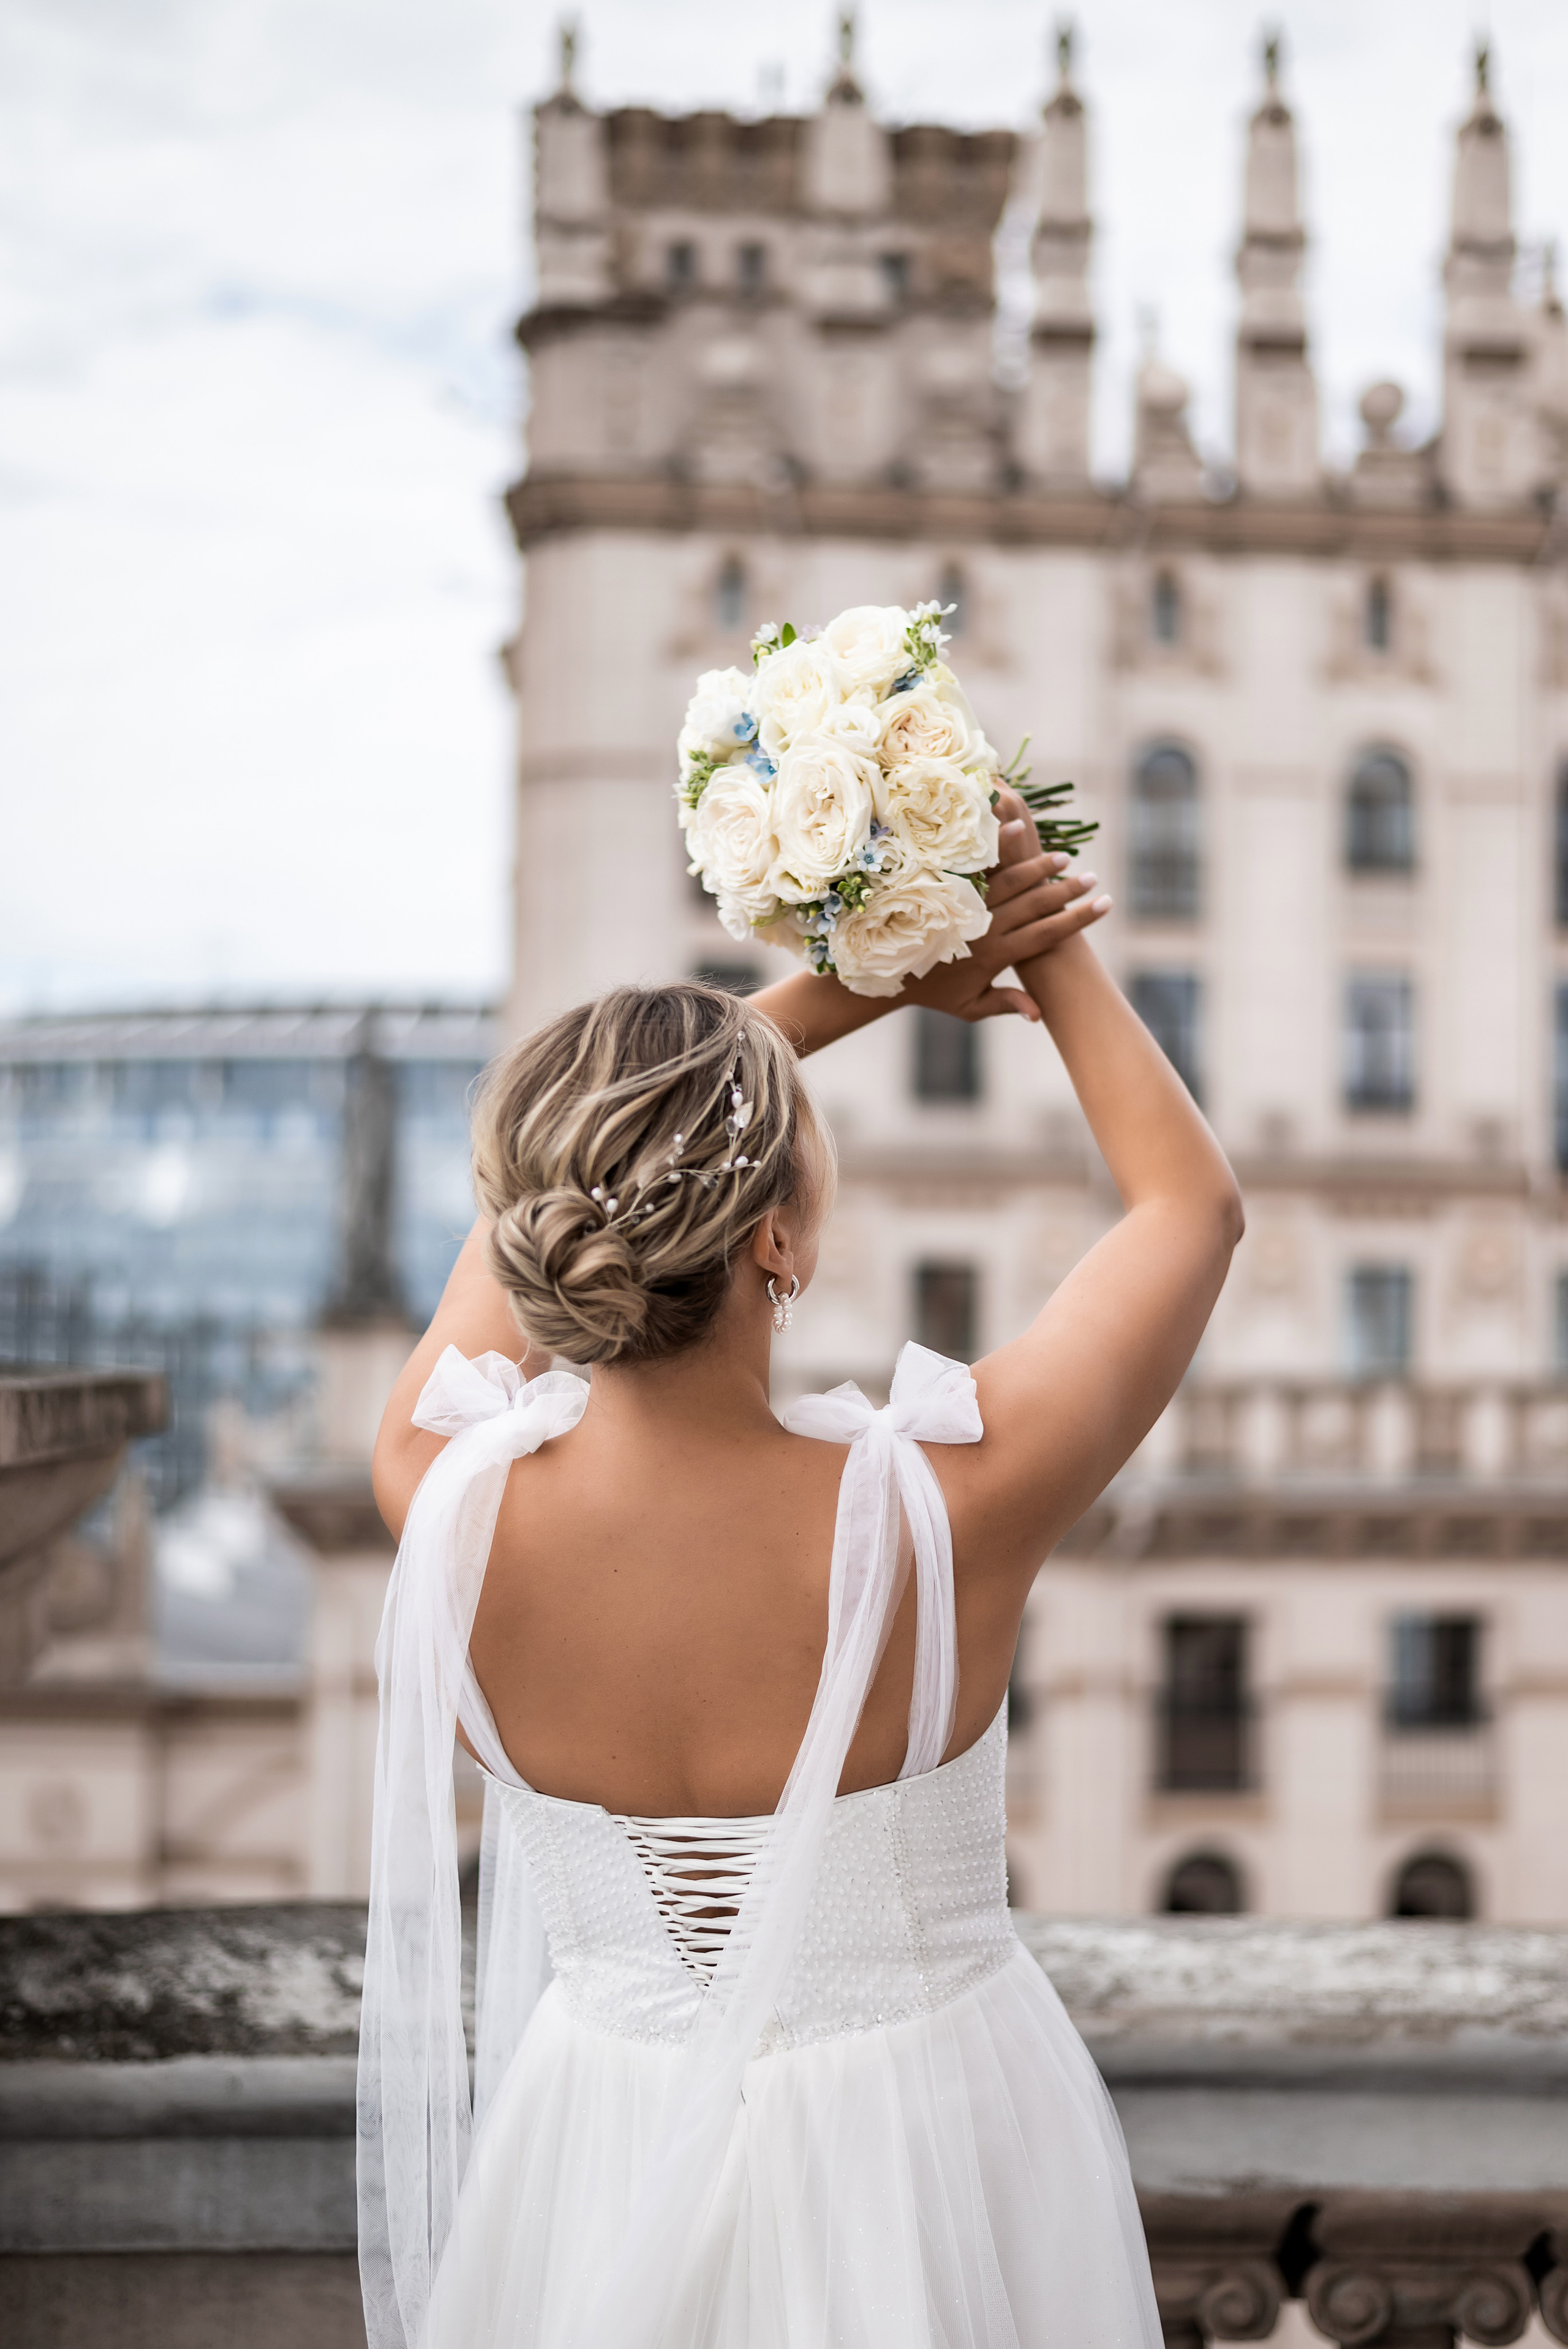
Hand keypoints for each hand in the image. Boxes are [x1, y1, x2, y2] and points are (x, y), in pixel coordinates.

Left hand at [901, 786, 1111, 1024]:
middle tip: (1092, 877)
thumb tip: (1040, 1013)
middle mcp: (983, 929)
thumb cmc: (933, 993)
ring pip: (1008, 882)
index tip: (1106, 904)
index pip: (1047, 935)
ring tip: (1063, 858)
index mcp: (996, 956)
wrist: (884, 975)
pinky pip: (974, 864)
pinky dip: (995, 845)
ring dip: (1037, 869)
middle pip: (1034, 905)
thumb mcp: (970, 1007)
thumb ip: (1006, 1004)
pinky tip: (1014, 826)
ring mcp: (964, 906)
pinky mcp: (946, 888)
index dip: (1078, 919)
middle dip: (1066, 891)